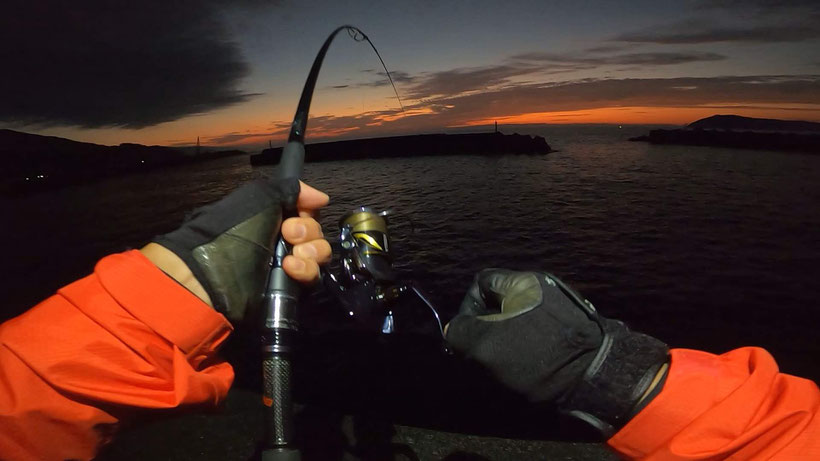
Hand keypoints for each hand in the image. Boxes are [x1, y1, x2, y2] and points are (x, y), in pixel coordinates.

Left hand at [144, 178, 329, 323]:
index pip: (307, 212)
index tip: (299, 212)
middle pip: (316, 233)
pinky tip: (289, 268)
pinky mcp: (289, 288)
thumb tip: (322, 198)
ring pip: (319, 255)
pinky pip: (312, 278)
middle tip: (289, 234)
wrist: (215, 275)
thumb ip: (292, 190)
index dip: (309, 211)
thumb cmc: (235, 231)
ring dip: (311, 252)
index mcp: (273, 218)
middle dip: (309, 231)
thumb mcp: (259, 197)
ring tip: (291, 256)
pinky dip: (305, 271)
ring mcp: (286, 266)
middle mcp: (281, 240)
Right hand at [445, 269, 668, 435]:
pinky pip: (540, 331)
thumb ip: (462, 332)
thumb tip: (454, 330)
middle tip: (485, 354)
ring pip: (519, 319)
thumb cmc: (537, 354)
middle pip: (499, 301)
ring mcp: (561, 306)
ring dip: (507, 340)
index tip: (467, 334)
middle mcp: (542, 286)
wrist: (596, 375)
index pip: (481, 282)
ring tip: (508, 364)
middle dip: (487, 327)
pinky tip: (531, 367)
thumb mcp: (486, 345)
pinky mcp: (573, 326)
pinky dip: (530, 346)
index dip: (467, 306)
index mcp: (521, 282)